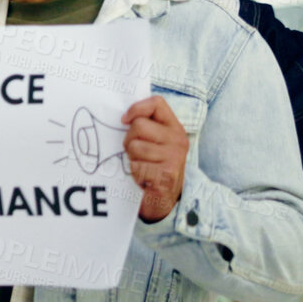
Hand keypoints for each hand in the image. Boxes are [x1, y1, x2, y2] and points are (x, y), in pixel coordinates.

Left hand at [123, 95, 188, 221]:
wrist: (163, 198)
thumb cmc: (153, 165)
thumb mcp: (155, 141)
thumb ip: (146, 125)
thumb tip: (124, 117)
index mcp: (174, 127)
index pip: (157, 103)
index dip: (136, 108)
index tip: (124, 120)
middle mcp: (178, 140)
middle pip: (138, 126)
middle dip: (129, 139)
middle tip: (136, 152)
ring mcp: (174, 157)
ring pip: (135, 146)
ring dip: (132, 158)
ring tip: (142, 165)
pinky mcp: (166, 174)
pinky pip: (137, 166)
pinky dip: (135, 173)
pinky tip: (144, 177)